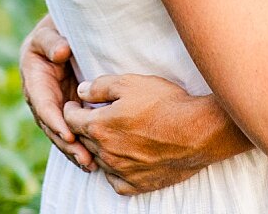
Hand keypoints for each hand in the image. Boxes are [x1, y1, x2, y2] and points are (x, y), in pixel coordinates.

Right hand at [19, 15, 92, 170]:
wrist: (64, 34)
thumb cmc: (56, 30)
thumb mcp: (49, 32)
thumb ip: (52, 41)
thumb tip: (60, 52)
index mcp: (33, 79)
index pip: (43, 105)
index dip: (55, 121)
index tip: (69, 134)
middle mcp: (40, 98)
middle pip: (52, 126)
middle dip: (68, 144)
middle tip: (85, 158)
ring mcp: (54, 107)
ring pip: (62, 134)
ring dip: (75, 151)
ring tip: (91, 165)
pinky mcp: (67, 112)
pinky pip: (72, 132)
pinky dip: (81, 147)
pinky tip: (94, 162)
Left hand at [63, 75, 218, 194]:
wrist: (197, 132)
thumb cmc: (165, 104)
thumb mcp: (130, 83)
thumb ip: (100, 86)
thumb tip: (81, 91)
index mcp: (99, 126)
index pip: (70, 119)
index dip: (70, 109)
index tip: (75, 105)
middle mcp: (106, 152)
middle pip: (82, 140)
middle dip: (83, 127)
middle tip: (90, 117)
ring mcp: (121, 171)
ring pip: (97, 159)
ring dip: (98, 147)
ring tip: (108, 135)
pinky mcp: (137, 184)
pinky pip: (115, 180)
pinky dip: (114, 169)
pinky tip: (121, 159)